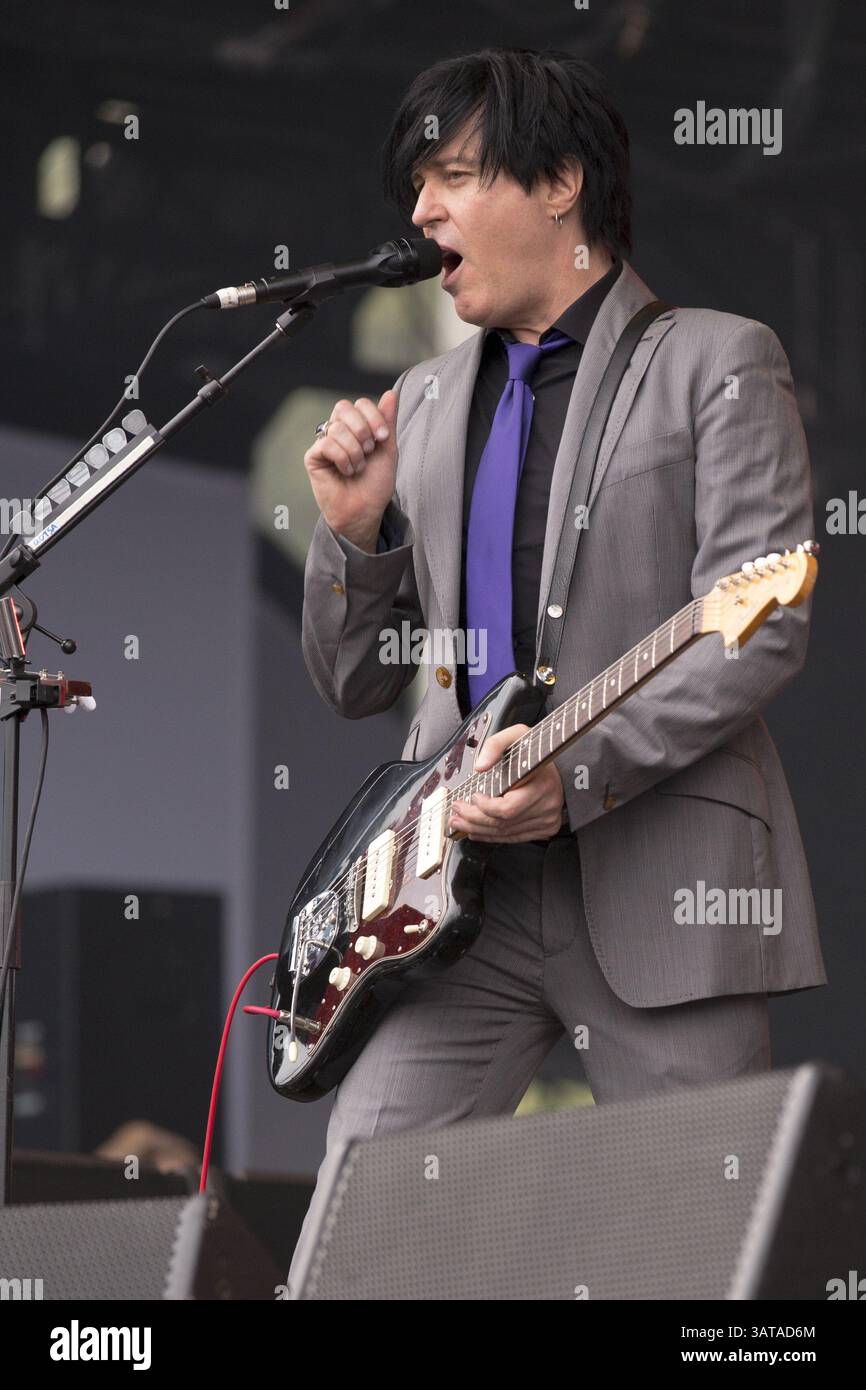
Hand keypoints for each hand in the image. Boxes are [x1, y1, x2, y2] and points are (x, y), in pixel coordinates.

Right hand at [303, 390, 398, 549]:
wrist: (365, 511)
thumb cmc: (376, 484)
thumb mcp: (388, 449)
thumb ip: (387, 422)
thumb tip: (391, 393)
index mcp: (356, 427)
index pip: (360, 404)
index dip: (373, 417)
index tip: (383, 438)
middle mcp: (339, 432)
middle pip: (344, 407)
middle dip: (362, 429)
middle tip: (370, 451)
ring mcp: (324, 443)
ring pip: (337, 428)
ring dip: (355, 450)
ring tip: (359, 467)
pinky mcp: (313, 457)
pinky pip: (326, 444)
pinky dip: (343, 458)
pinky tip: (347, 472)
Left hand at [447, 723, 567, 842]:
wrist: (559, 765)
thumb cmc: (537, 752)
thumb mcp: (517, 736)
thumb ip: (495, 745)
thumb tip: (480, 766)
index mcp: (542, 785)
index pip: (508, 808)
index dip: (485, 806)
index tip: (473, 795)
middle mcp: (546, 806)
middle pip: (502, 823)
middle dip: (473, 818)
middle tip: (457, 809)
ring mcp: (546, 820)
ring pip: (504, 833)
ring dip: (477, 829)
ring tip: (459, 821)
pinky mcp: (544, 829)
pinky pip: (513, 837)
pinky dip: (491, 836)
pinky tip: (476, 831)